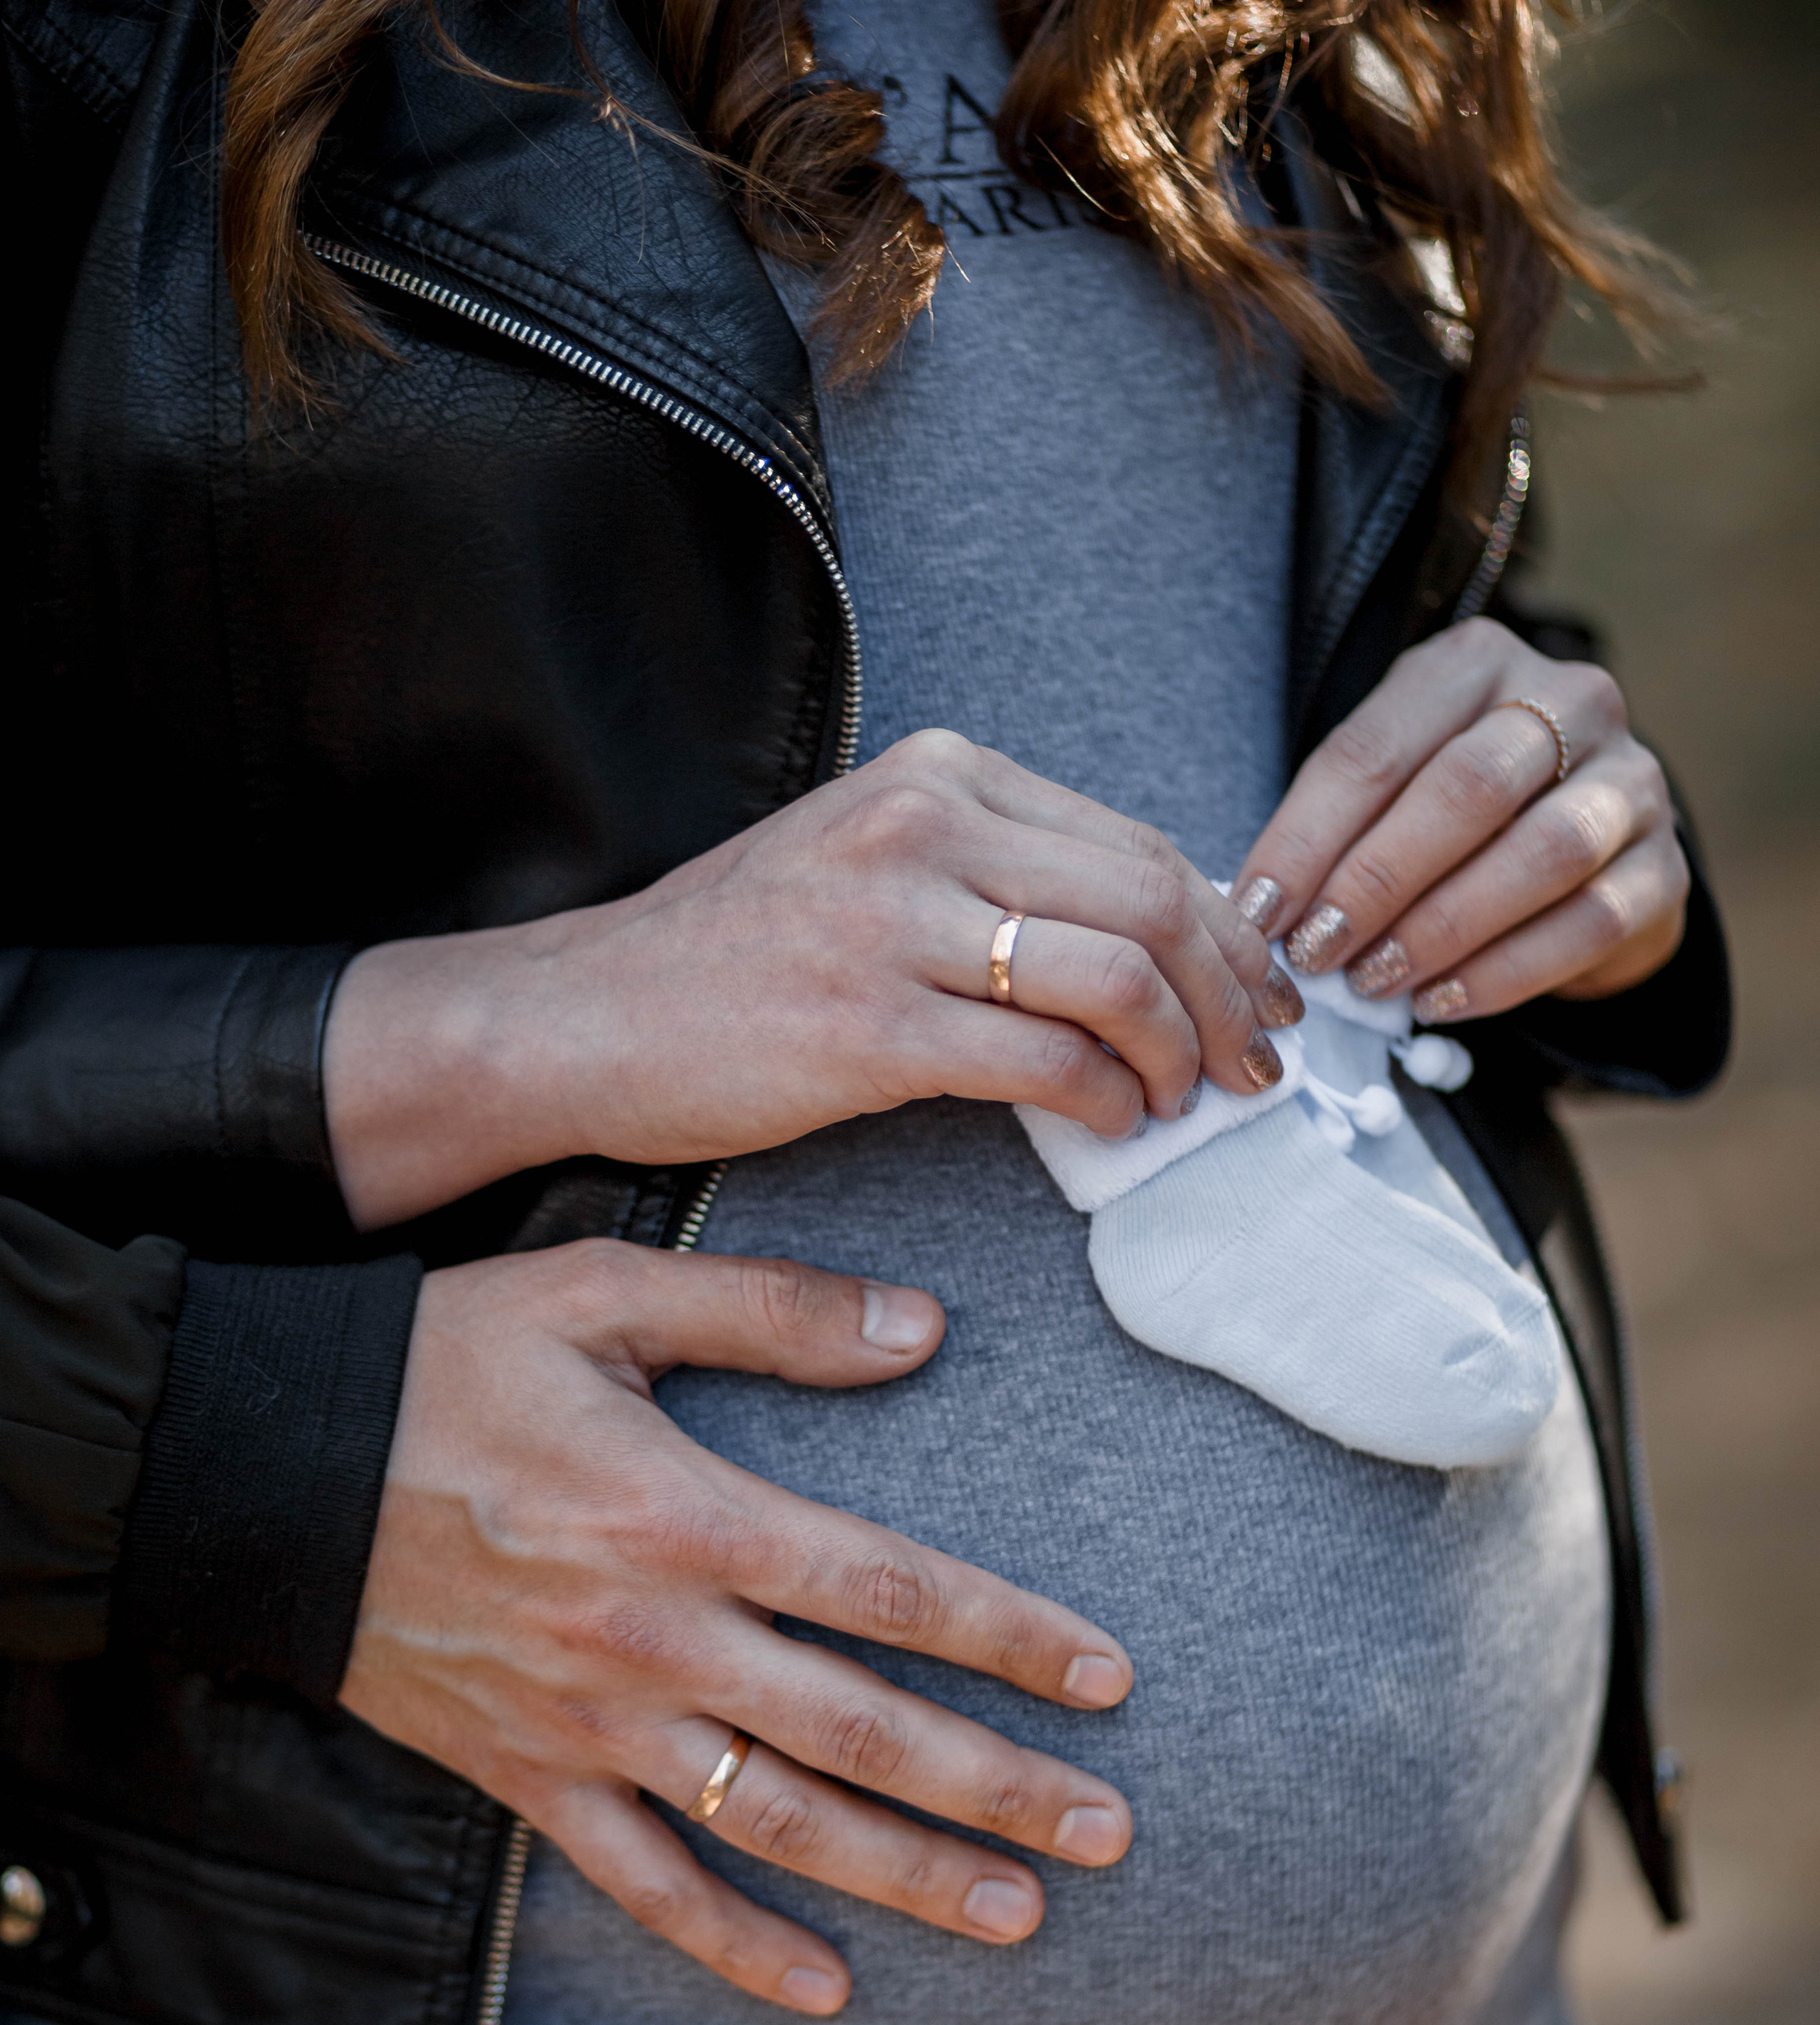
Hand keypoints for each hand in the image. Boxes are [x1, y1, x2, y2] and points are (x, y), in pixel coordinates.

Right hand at [325, 731, 1297, 1229]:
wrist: (583, 1016)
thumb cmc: (732, 956)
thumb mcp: (869, 863)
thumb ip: (994, 873)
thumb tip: (1142, 937)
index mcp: (938, 774)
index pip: (1136, 841)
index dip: (1224, 928)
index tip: (1258, 991)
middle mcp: (923, 825)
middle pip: (1153, 897)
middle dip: (1232, 991)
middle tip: (1259, 1060)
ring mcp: (894, 923)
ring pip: (1117, 974)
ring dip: (1184, 1051)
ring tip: (1195, 1099)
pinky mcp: (870, 1028)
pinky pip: (1047, 1062)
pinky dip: (1108, 1101)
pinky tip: (1116, 1128)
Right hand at [340, 1240, 1135, 2012]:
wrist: (254, 1470)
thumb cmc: (437, 1364)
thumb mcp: (601, 1295)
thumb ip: (767, 1309)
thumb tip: (924, 1328)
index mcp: (687, 1515)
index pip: (889, 1589)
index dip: (1011, 1637)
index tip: (1110, 1680)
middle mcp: (656, 1638)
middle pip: (864, 1730)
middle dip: (1000, 1787)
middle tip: (1115, 1834)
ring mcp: (592, 1724)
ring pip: (778, 1824)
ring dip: (905, 1878)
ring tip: (1019, 1917)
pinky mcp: (528, 1777)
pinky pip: (645, 1885)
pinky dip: (734, 1946)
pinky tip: (824, 1992)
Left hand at [1229, 619, 1688, 1021]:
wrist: (1581, 852)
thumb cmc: (1454, 817)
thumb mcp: (1390, 787)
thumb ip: (1338, 828)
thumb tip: (1261, 913)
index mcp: (1476, 662)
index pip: (1377, 747)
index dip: (1307, 838)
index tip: (1259, 913)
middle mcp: (1570, 700)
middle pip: (1467, 789)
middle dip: (1377, 881)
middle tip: (1317, 953)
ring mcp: (1630, 780)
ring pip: (1543, 852)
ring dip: (1443, 928)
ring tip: (1374, 984)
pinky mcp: (1664, 866)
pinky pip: (1590, 922)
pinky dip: (1505, 972)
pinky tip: (1441, 1003)